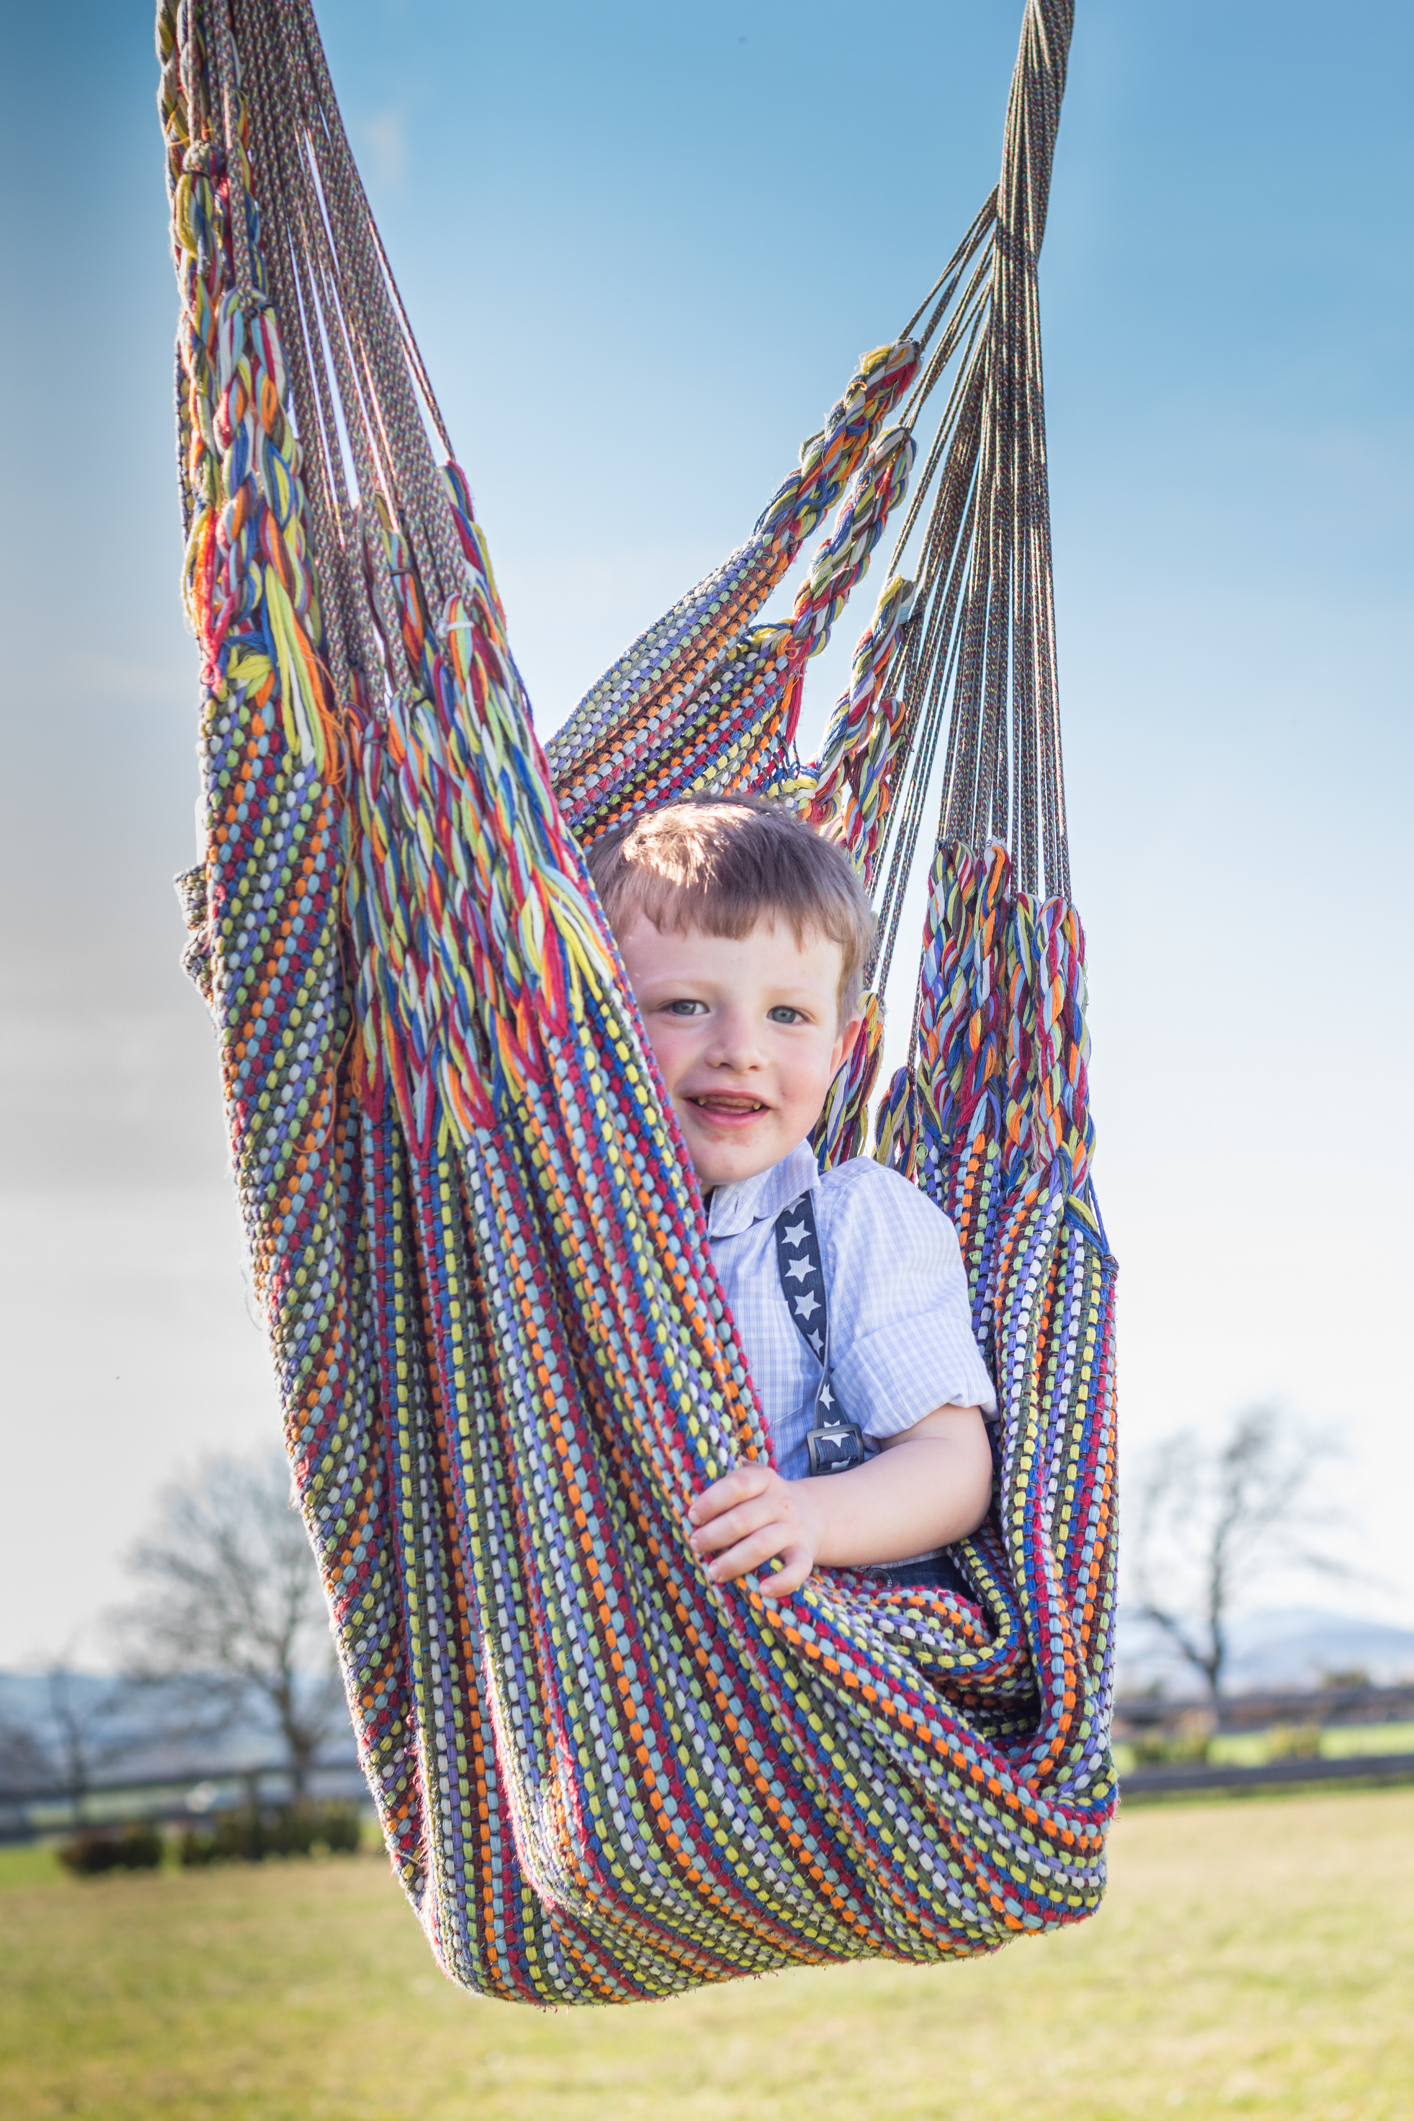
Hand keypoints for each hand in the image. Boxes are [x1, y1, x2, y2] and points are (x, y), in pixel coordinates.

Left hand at [687, 1463, 821, 1598]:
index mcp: (764, 1480)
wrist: (813, 1514)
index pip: (737, 1486)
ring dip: (735, 1560)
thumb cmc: (764, 1501)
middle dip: (715, 1535)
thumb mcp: (752, 1481)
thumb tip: (686, 1484)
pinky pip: (798, 1569)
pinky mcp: (805, 1553)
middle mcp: (781, 1503)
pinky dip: (783, 1581)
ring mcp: (793, 1529)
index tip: (693, 1517)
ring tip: (713, 1572)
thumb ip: (726, 1481)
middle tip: (695, 1545)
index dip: (712, 1501)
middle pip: (744, 1519)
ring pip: (763, 1544)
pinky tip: (763, 1590)